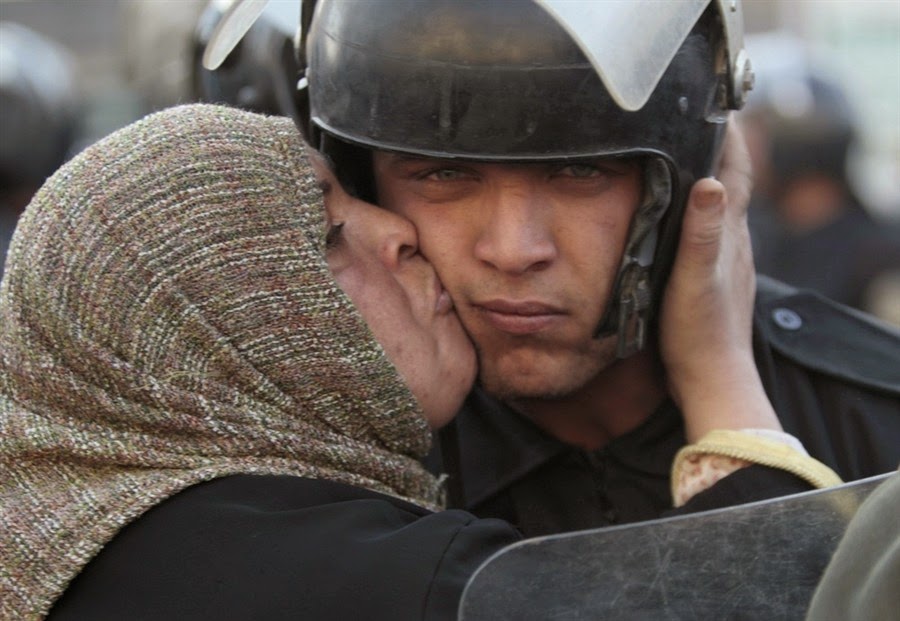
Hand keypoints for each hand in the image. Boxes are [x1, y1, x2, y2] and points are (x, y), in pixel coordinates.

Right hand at [659, 121, 780, 441]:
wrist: (709, 378)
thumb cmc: (698, 332)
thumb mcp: (695, 280)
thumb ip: (703, 233)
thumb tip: (712, 181)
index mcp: (730, 233)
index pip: (737, 169)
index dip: (728, 134)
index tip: (712, 102)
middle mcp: (731, 241)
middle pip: (727, 181)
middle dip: (712, 147)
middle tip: (684, 120)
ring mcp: (722, 259)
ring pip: (714, 206)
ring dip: (701, 177)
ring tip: (674, 156)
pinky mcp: (710, 276)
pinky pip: (703, 230)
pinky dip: (691, 210)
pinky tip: (671, 217)